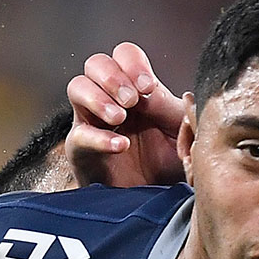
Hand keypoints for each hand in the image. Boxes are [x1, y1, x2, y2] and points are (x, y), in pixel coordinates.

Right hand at [66, 41, 186, 187]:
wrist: (155, 203)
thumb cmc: (169, 166)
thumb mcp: (181, 135)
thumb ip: (175, 111)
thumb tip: (166, 93)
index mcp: (136, 90)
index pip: (124, 55)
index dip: (133, 64)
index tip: (148, 87)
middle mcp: (111, 100)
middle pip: (96, 63)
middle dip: (113, 77)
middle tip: (131, 101)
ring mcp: (92, 122)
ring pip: (77, 86)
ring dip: (98, 98)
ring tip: (119, 118)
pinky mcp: (81, 150)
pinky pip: (79, 134)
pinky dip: (99, 137)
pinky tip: (120, 145)